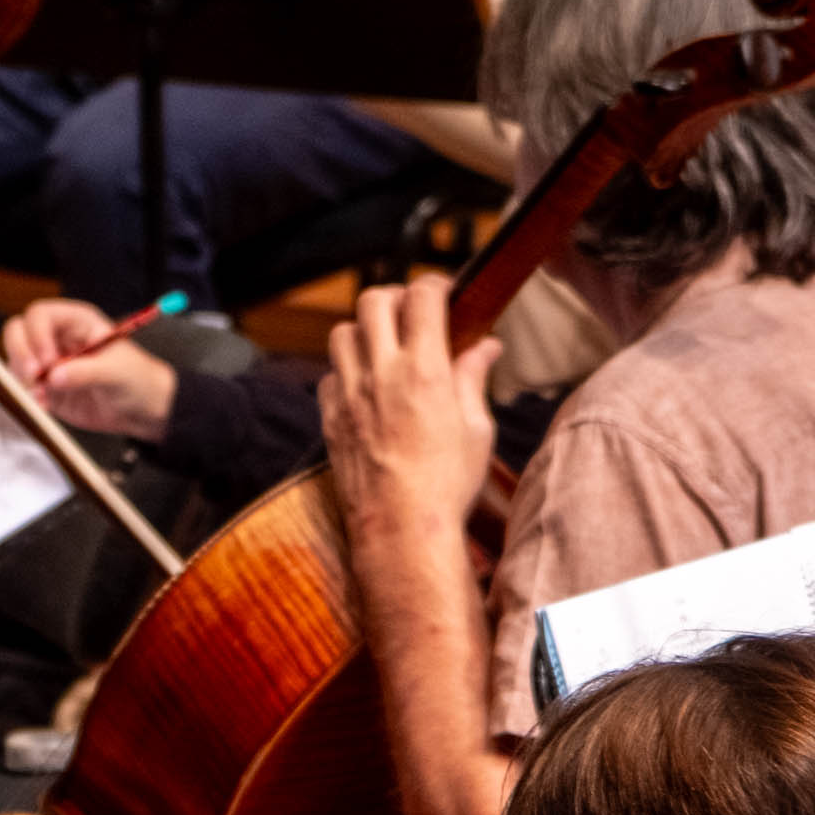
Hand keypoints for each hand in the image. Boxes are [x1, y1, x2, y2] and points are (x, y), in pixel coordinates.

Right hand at [3, 297, 179, 442]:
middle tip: (33, 376)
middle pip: (18, 331)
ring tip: (44, 396)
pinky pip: (24, 387)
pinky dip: (28, 397)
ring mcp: (49, 363)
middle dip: (20, 353)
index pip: (40, 315)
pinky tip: (45, 406)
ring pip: (16, 360)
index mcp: (76, 322)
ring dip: (23, 378)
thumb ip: (86, 371)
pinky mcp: (46, 387)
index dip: (37, 335)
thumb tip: (54, 376)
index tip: (48, 362)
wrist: (142, 411)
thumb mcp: (116, 372)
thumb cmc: (137, 380)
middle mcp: (57, 338)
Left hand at [320, 275, 498, 554]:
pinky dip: (345, 371)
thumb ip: (473, 378)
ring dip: (364, 331)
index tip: (444, 292)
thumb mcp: (476, 427)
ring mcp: (349, 395)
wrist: (402, 530)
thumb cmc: (447, 484)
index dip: (434, 285)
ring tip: (384, 348)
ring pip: (341, 333)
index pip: (422, 296)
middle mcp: (381, 374)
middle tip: (411, 315)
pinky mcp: (329, 419)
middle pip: (373, 300)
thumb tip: (486, 346)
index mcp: (425, 370)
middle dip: (395, 298)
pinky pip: (328, 375)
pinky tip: (365, 387)